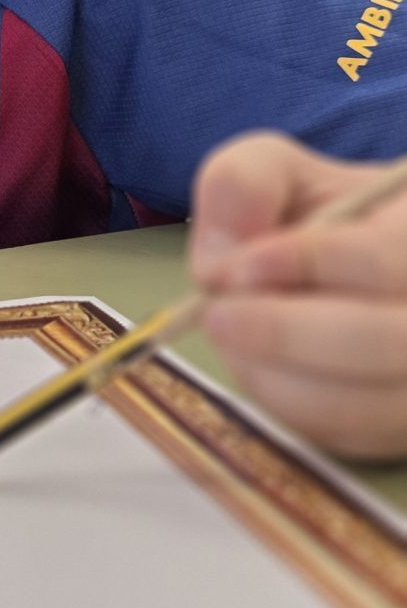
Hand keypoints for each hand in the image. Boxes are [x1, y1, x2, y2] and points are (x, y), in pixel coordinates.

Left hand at [188, 132, 406, 458]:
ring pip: (366, 404)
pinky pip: (346, 434)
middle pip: (390, 345)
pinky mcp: (399, 428)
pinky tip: (261, 364)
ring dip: (280, 374)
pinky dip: (289, 404)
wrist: (352, 275)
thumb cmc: (319, 219)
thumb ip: (244, 184)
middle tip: (219, 316)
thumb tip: (223, 259)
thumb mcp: (280, 173)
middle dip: (287, 333)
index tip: (240, 265)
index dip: (312, 263)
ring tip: (232, 333)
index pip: (388, 260)